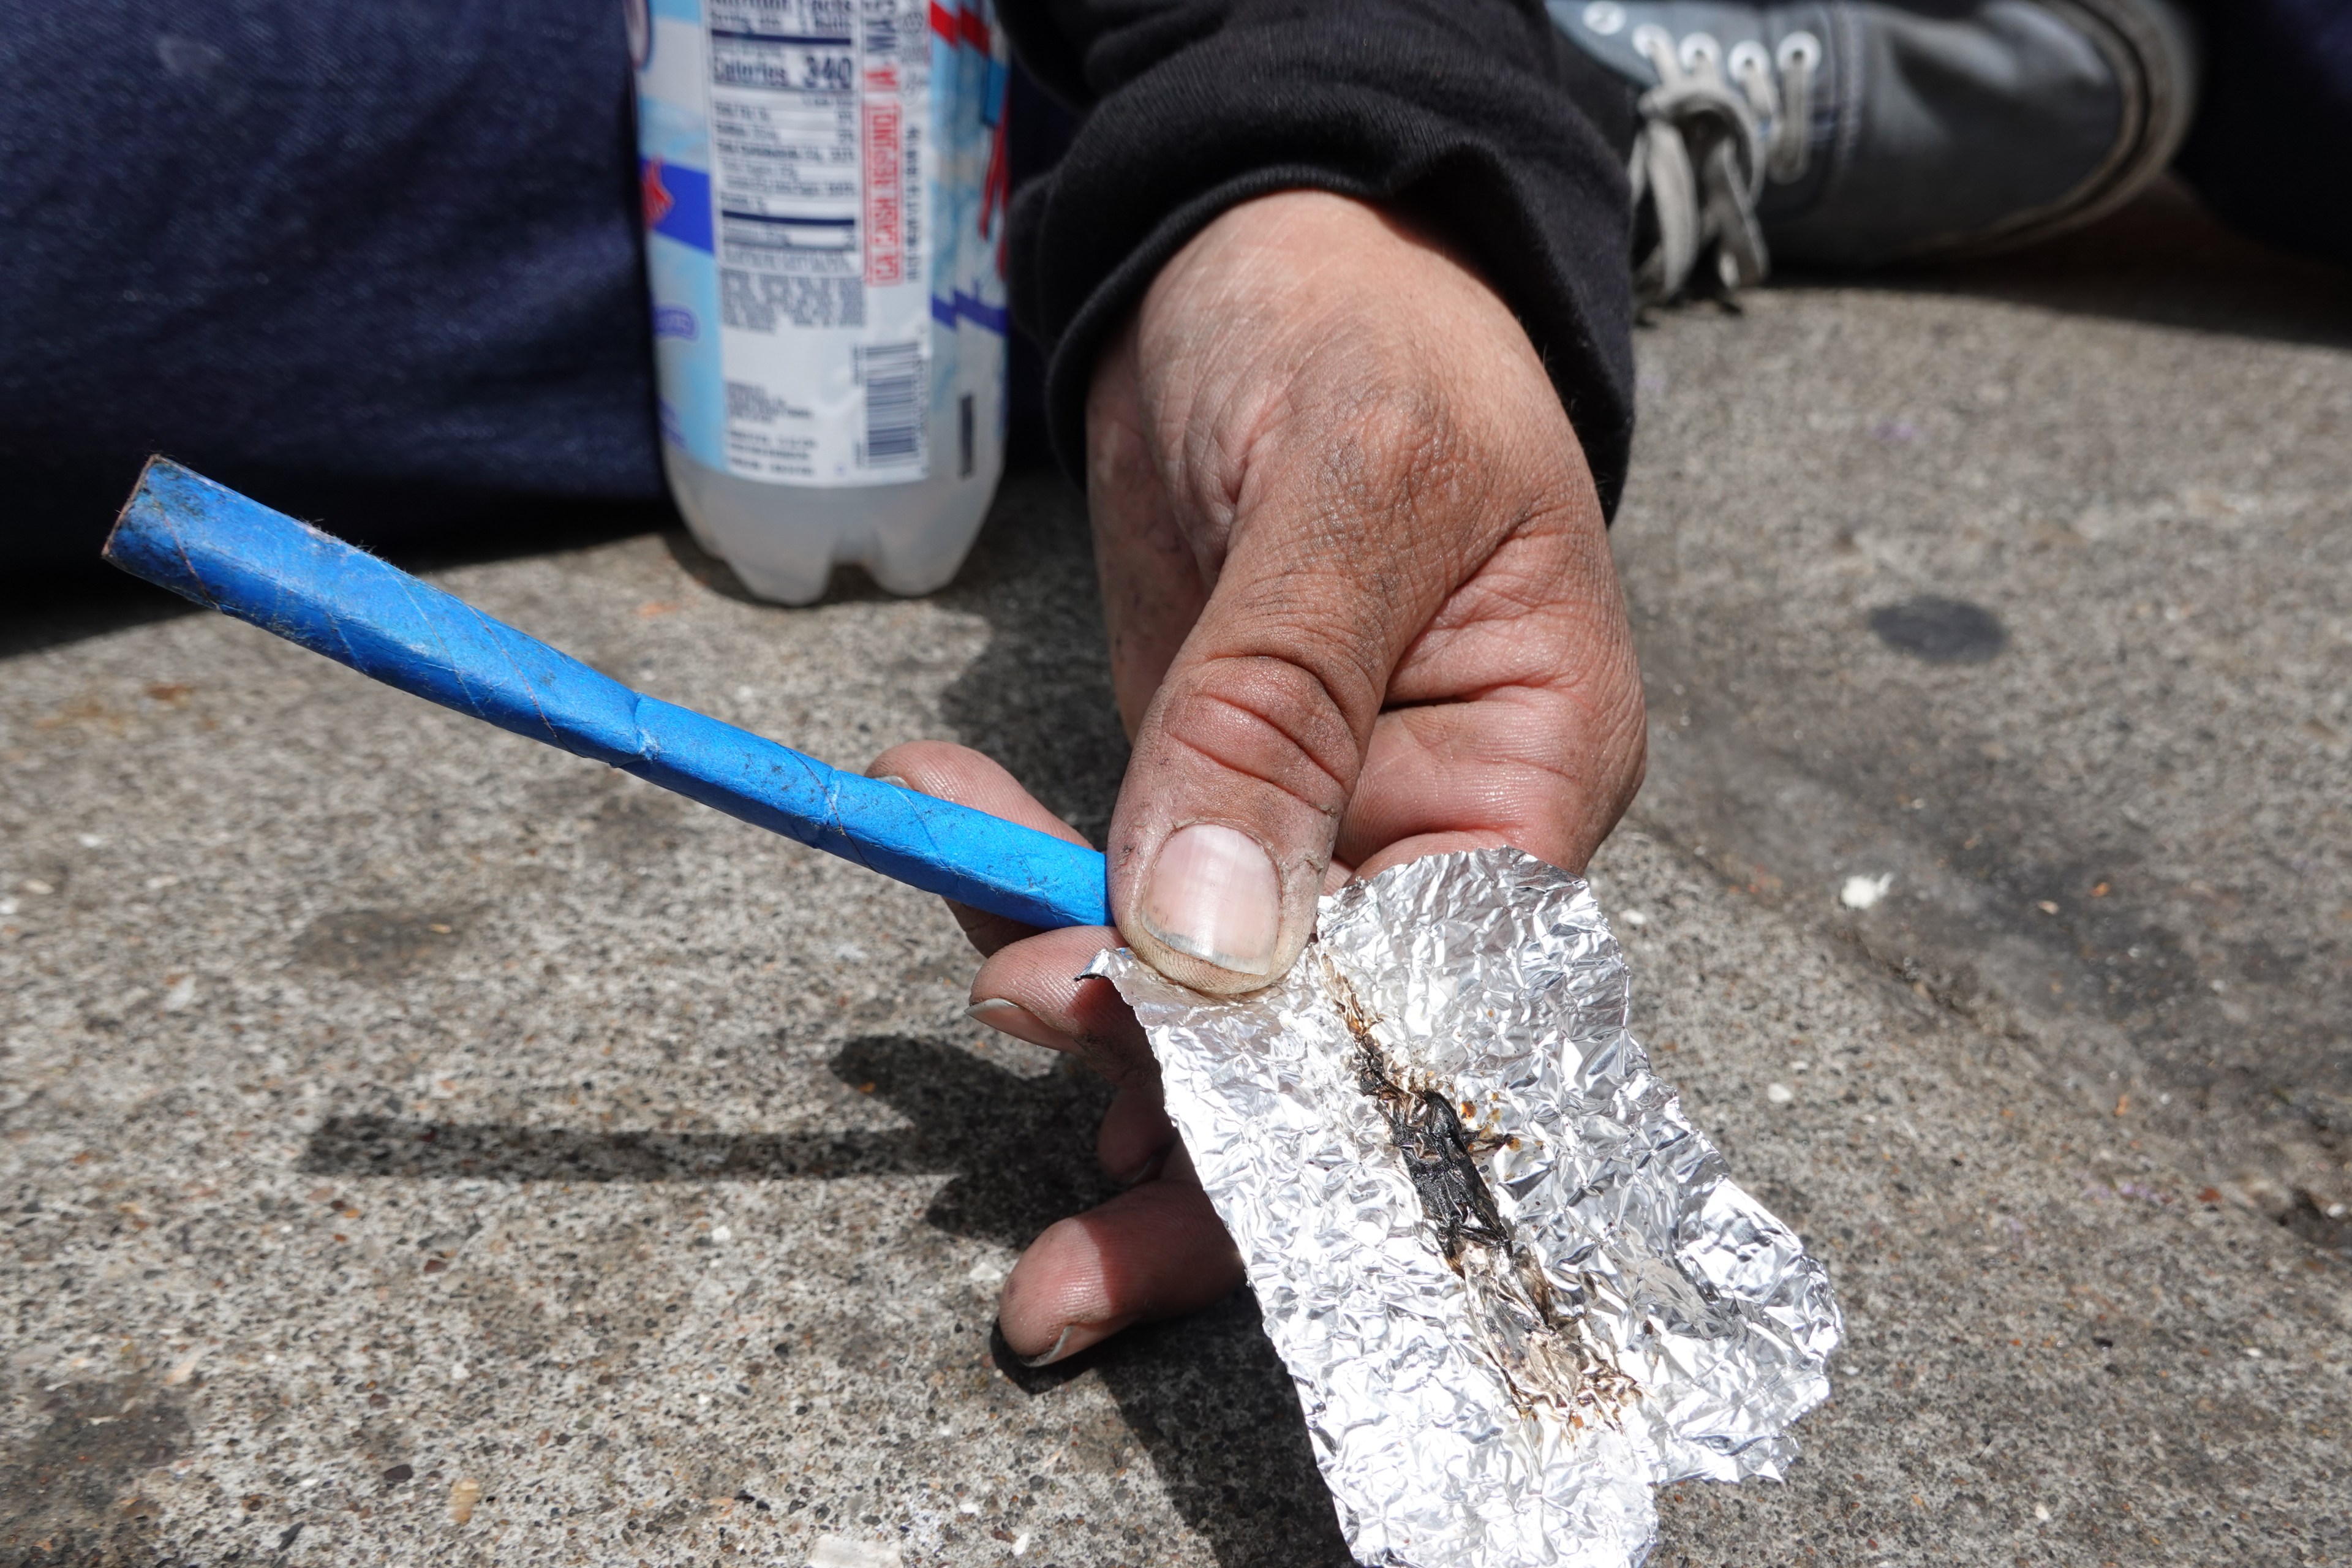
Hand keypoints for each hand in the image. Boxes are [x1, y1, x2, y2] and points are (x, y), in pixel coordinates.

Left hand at [874, 189, 1645, 1363]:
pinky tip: (935, 803)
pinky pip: (1109, 884)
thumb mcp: (1347, 491)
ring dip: (1066, 999)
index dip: (1308, 1137)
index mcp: (1524, 788)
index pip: (1436, 1026)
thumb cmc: (1368, 332)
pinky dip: (1018, 874)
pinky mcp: (1200, 786)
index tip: (1166, 1204)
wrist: (1276, 241)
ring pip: (1191, 992)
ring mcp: (1306, 823)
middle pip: (1313, 1060)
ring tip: (954, 946)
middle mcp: (1424, 838)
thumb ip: (1277, 714)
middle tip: (1042, 1293)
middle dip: (1177, 1150)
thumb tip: (1204, 946)